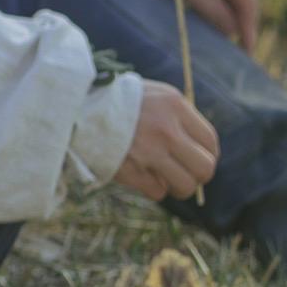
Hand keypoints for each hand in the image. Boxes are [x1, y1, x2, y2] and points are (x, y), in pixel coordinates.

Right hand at [114, 81, 220, 202]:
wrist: (76, 106)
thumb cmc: (117, 100)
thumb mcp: (154, 94)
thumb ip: (178, 116)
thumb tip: (198, 148)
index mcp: (174, 106)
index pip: (209, 141)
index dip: (209, 155)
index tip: (200, 159)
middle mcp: (167, 130)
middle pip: (205, 168)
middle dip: (199, 176)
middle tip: (186, 173)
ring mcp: (149, 152)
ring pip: (185, 186)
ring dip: (178, 187)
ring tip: (166, 179)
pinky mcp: (130, 171)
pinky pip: (157, 191)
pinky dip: (154, 188)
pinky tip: (143, 177)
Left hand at [185, 0, 259, 53]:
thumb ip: (211, 10)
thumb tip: (232, 30)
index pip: (247, 0)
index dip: (248, 27)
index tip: (248, 51)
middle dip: (238, 21)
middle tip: (236, 47)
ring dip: (226, 11)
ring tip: (219, 34)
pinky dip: (217, 0)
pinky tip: (208, 15)